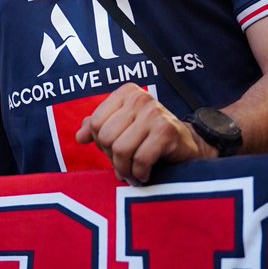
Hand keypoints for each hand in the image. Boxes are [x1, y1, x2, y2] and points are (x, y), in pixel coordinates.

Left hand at [75, 83, 215, 184]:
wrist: (188, 145)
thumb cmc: (149, 137)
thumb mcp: (123, 128)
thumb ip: (99, 127)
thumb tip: (79, 136)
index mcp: (125, 92)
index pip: (96, 123)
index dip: (101, 143)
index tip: (113, 152)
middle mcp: (139, 97)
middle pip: (106, 137)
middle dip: (112, 158)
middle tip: (124, 166)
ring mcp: (154, 113)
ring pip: (121, 149)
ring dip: (125, 170)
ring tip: (132, 173)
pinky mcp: (167, 131)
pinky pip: (140, 160)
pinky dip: (139, 174)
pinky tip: (144, 175)